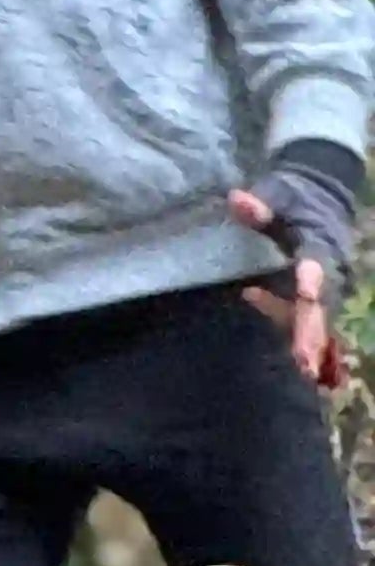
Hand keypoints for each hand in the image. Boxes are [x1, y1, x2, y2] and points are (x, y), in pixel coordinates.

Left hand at [230, 157, 356, 389]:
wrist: (323, 197)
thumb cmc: (295, 198)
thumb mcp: (277, 194)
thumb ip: (258, 205)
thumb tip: (236, 200)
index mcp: (319, 244)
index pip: (315, 266)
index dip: (310, 281)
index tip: (306, 294)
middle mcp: (329, 270)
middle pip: (318, 304)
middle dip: (311, 331)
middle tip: (304, 362)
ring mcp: (327, 285)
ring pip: (315, 317)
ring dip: (310, 342)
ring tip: (304, 372)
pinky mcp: (319, 296)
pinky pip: (310, 320)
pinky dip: (308, 340)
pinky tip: (305, 369)